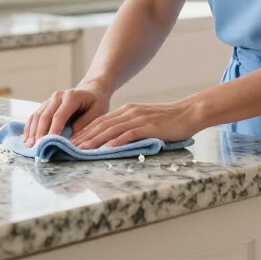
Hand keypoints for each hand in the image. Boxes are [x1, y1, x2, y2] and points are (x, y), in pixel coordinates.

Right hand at [22, 84, 110, 146]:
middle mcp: (58, 96)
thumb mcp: (98, 111)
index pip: (59, 116)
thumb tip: (70, 138)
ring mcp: (50, 100)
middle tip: (36, 148)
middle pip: (45, 116)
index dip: (53, 130)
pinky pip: (35, 115)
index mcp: (71, 97)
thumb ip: (85, 123)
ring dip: (32, 131)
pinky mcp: (46, 105)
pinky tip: (26, 138)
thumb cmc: (96, 102)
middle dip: (39, 133)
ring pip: (37, 116)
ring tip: (29, 146)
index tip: (49, 144)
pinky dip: (29, 127)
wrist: (91, 90)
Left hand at [73, 98, 202, 149]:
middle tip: (71, 146)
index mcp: (128, 110)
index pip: (101, 121)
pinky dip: (117, 141)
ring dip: (96, 140)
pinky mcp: (149, 127)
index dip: (86, 131)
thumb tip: (114, 140)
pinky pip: (130, 134)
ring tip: (83, 149)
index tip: (74, 140)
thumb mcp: (145, 120)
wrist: (189, 112)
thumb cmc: (169, 120)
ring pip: (112, 129)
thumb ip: (130, 127)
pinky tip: (108, 148)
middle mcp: (130, 112)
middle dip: (85, 136)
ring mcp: (139, 119)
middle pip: (102, 125)